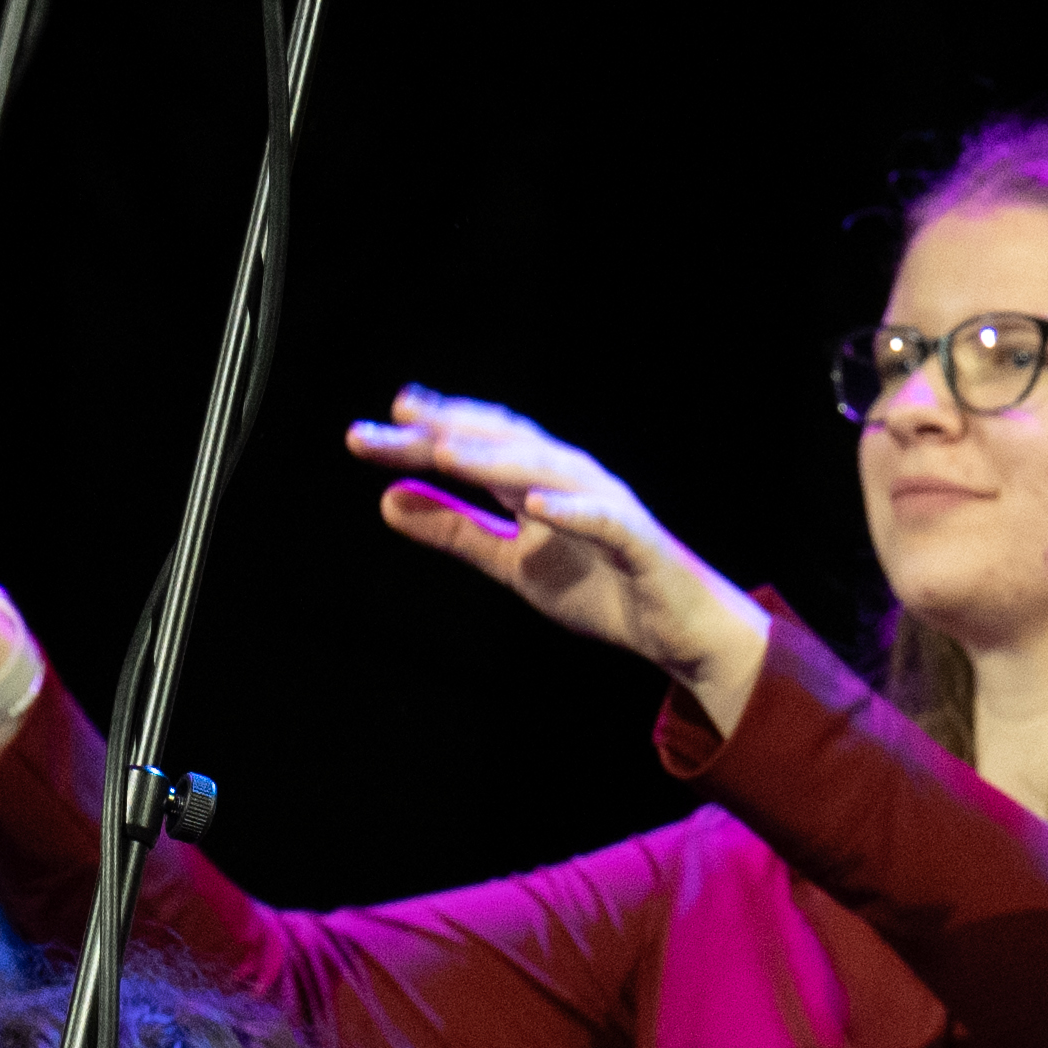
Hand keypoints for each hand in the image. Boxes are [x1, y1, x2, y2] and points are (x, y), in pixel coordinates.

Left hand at [351, 387, 763, 705]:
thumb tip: (388, 500)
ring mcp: (605, 504)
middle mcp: (569, 477)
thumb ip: (455, 531)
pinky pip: (602, 520)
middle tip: (392, 420)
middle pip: (501, 444)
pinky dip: (570, 509)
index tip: (370, 429)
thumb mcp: (510, 563)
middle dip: (447, 431)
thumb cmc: (599, 587)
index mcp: (535, 480)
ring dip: (494, 459)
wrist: (677, 628)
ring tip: (444, 452)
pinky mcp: (637, 541)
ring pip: (546, 471)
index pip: (474, 446)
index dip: (426, 433)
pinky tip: (535, 503)